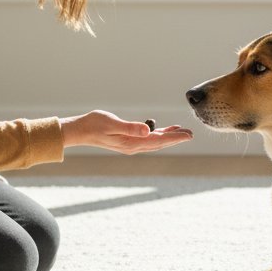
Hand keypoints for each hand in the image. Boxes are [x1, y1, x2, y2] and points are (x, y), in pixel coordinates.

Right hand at [60, 110, 192, 154]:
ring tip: (182, 131)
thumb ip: (130, 127)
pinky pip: (148, 139)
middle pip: (160, 143)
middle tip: (191, 133)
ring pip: (155, 142)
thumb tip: (148, 130)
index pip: (158, 141)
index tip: (188, 135)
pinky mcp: (128, 140)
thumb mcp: (112, 123)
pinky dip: (159, 134)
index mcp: (131, 143)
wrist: (80, 131)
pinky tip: (164, 130)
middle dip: (176, 138)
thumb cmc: (94, 124)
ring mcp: (131, 144)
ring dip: (169, 137)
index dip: (175, 138)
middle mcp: (133, 146)